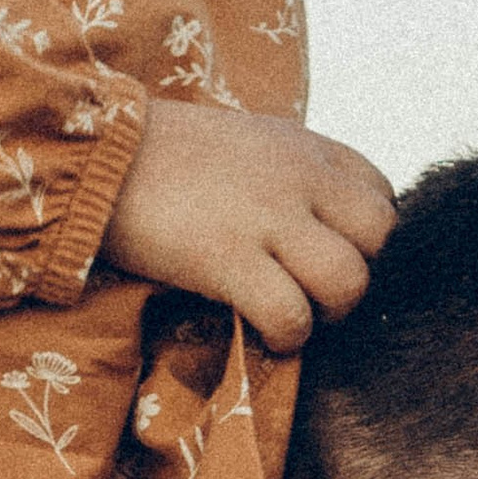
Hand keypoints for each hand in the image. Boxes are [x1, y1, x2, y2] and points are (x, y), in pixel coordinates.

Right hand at [103, 105, 394, 352]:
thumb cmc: (163, 154)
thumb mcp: (247, 142)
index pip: (382, 194)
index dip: (365, 237)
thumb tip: (322, 226)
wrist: (95, 153)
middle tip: (319, 293)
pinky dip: (286, 336)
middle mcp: (297, 176)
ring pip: (348, 280)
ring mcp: (266, 216)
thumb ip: (293, 175)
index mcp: (305, 147)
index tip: (330, 256)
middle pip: (380, 236)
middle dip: (361, 274)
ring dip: (327, 311)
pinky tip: (263, 333)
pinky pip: (291, 314)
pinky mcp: (226, 257)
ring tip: (294, 316)